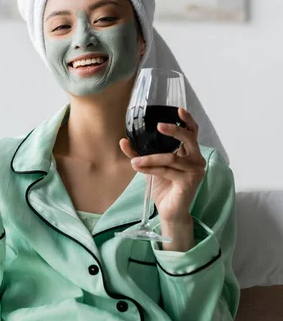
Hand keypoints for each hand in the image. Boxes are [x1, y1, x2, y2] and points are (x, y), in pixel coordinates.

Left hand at [120, 108, 205, 224]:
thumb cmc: (163, 187)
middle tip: (159, 126)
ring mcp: (195, 171)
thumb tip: (124, 140)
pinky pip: (167, 170)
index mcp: (190, 152)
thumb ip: (139, 152)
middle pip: (189, 138)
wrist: (169, 211)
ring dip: (150, 158)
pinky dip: (151, 168)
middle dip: (174, 130)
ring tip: (134, 160)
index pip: (192, 132)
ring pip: (171, 158)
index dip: (187, 120)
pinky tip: (140, 168)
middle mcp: (196, 159)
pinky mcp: (190, 182)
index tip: (179, 110)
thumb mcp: (150, 166)